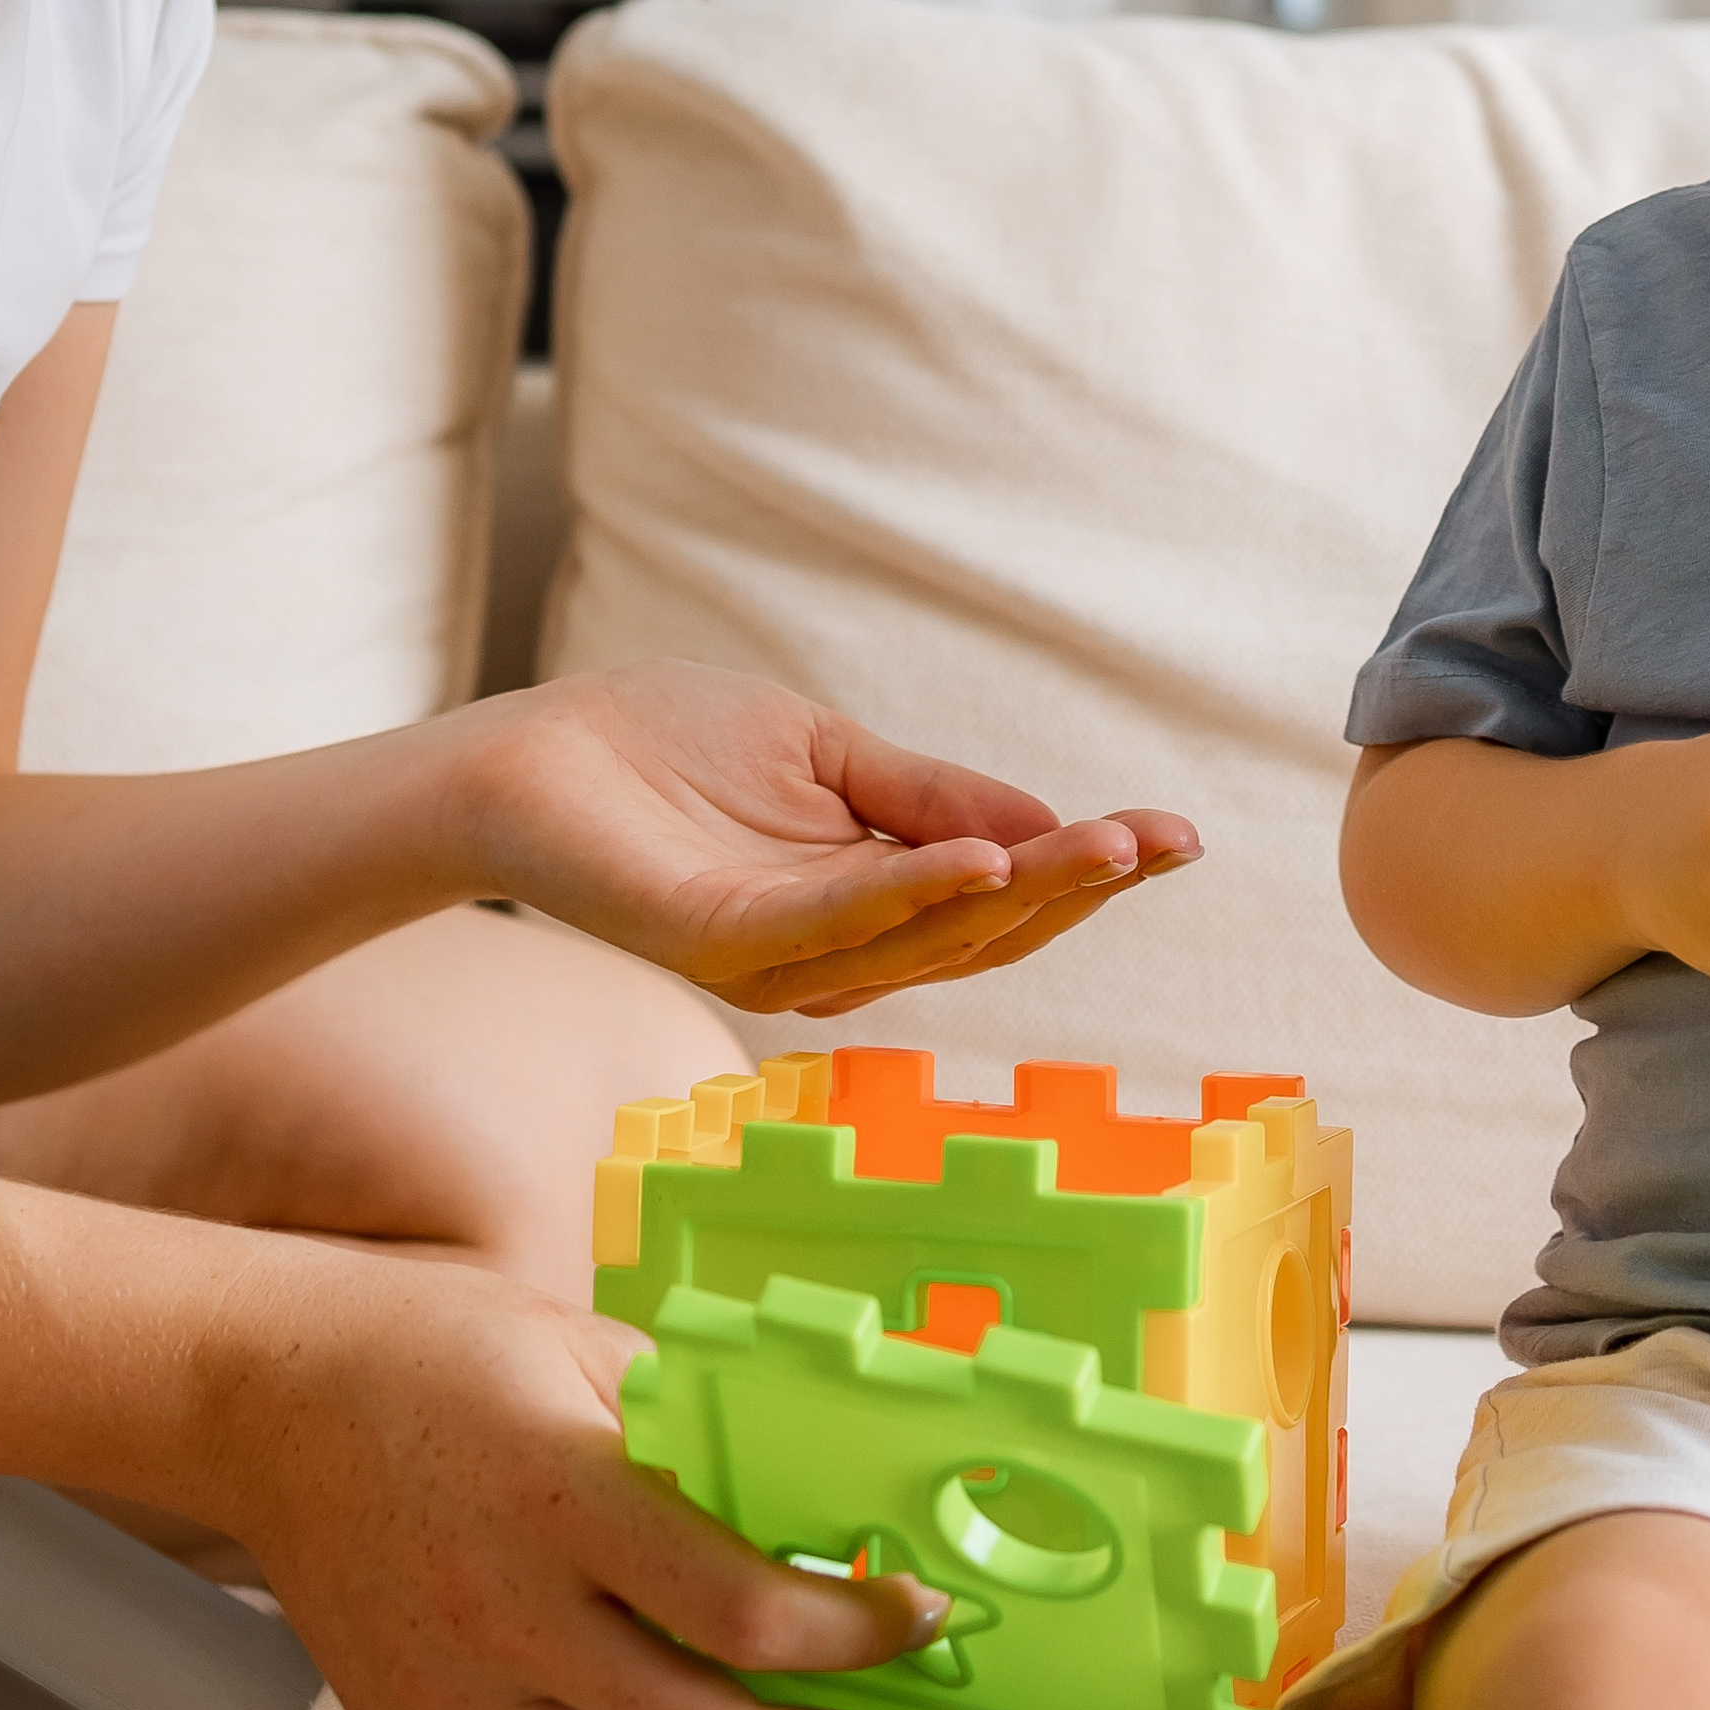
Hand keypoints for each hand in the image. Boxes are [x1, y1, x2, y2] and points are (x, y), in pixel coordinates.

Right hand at [206, 1251, 983, 1709]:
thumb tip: (832, 1497)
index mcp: (559, 1492)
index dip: (859, 1634)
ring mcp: (459, 1686)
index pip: (743, 1611)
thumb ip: (699, 1434)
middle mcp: (508, 1609)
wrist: (266, 1397)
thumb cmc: (436, 1350)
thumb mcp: (589, 1350)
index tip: (925, 1616)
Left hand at [444, 661, 1199, 1018]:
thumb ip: (931, 797)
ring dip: (1022, 892)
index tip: (1177, 837)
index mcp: (867, 910)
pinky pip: (831, 925)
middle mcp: (834, 956)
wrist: (532, 755)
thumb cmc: (667, 749)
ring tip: (1105, 846)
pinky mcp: (720, 942)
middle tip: (1162, 844)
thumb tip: (1054, 828)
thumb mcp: (832, 757)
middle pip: (983, 933)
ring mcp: (778, 959)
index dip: (1088, 872)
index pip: (999, 902)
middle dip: (1080, 889)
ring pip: (926, 936)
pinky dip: (912, 894)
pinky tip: (982, 863)